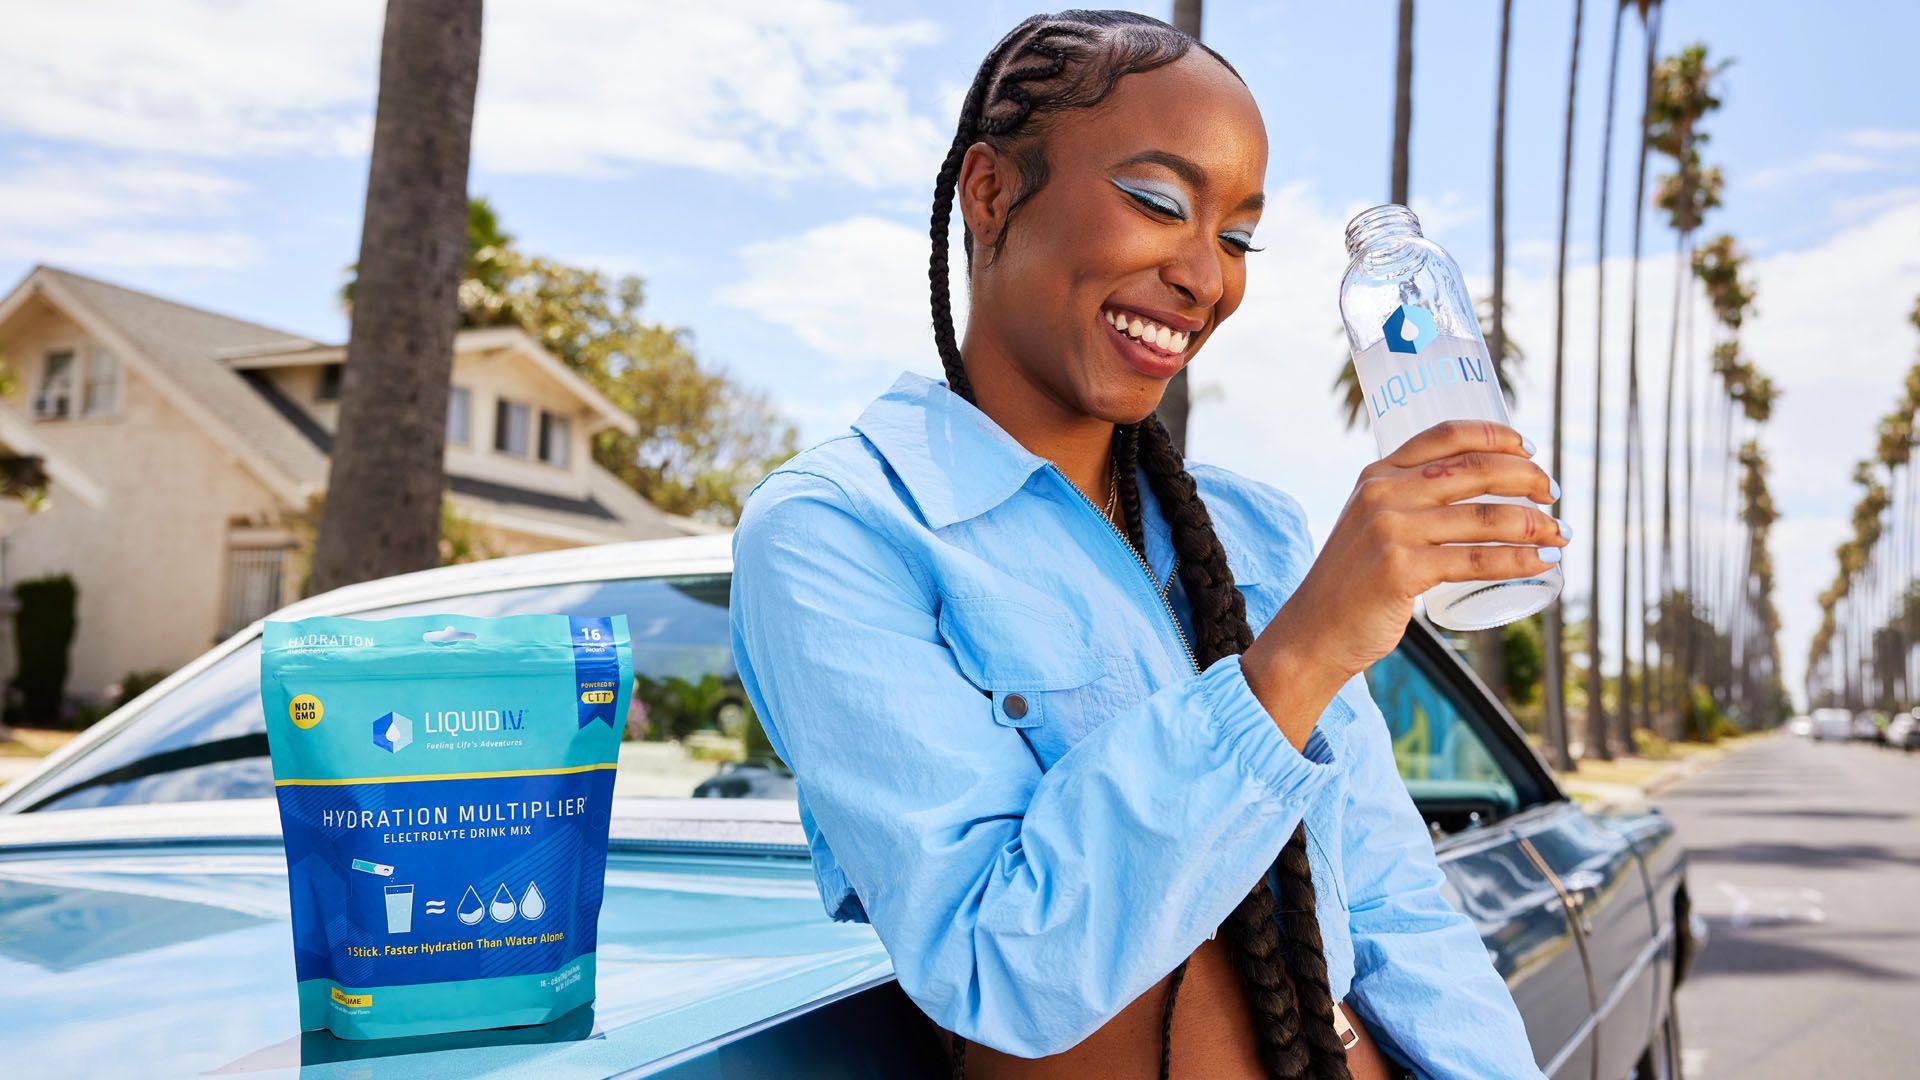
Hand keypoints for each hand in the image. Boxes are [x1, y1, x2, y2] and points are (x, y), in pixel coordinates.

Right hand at [1246, 420, 1565, 715]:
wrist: (1314, 632)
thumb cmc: (1353, 583)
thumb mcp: (1371, 526)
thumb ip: (1406, 505)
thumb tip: (1478, 498)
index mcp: (1377, 474)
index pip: (1446, 435)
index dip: (1496, 436)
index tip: (1530, 449)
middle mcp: (1383, 493)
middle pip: (1475, 470)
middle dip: (1528, 478)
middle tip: (1553, 495)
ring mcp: (1392, 530)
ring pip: (1486, 517)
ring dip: (1536, 524)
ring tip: (1559, 535)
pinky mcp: (1403, 569)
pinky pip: (1478, 560)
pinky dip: (1519, 561)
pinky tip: (1541, 563)